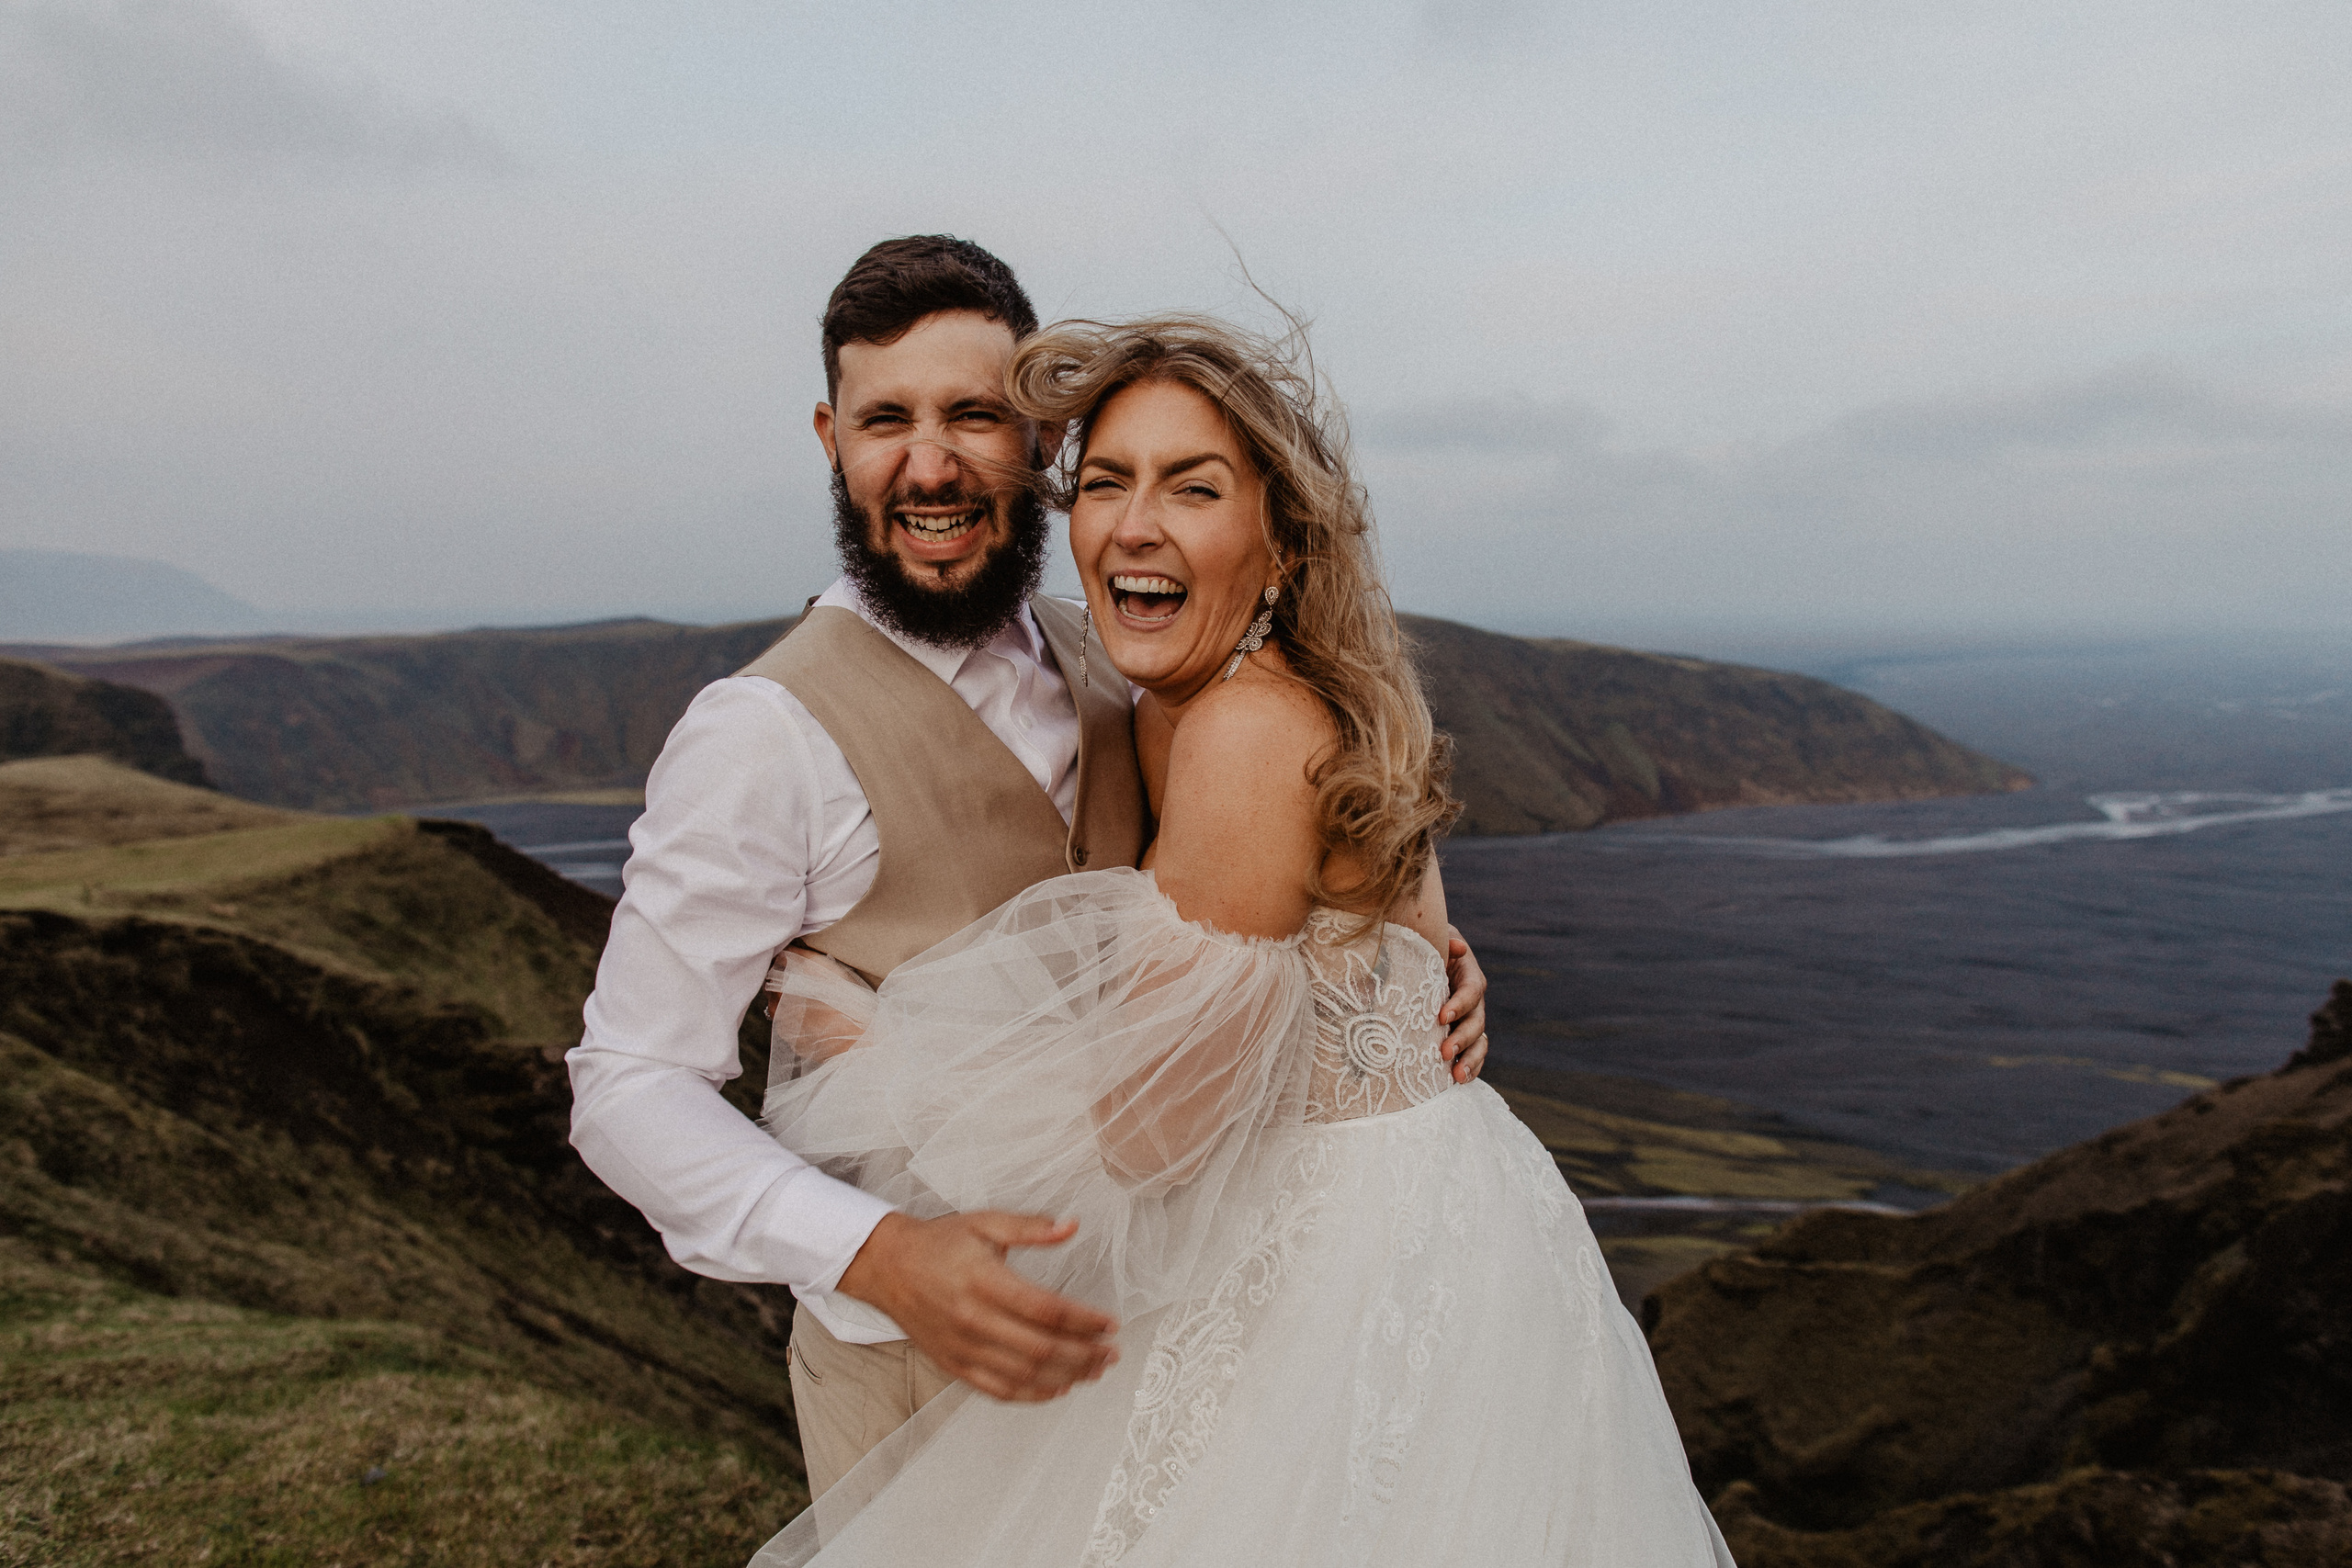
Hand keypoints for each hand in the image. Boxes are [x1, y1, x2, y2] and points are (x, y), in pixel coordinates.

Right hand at [834, 1211, 1119, 1401]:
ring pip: (1024, 1374)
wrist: (887, 1266)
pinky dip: (1032, 1394)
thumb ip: (1031, 1228)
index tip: (1111, 1324)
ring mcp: (963, 1347)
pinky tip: (1058, 1389)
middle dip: (1084, 1354)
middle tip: (1112, 1353)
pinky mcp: (953, 1365)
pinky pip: (998, 1390)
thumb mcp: (985, 1223)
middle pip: (1041, 1348)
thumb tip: (1072, 1226)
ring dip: (1066, 1377)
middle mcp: (974, 1319)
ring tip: (1095, 1371)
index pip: (1047, 1310)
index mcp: (985, 1281)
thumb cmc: (940, 1242)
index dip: (1084, 1321)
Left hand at [1439, 926, 1488, 1084]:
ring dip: (1469, 1059)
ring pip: (1479, 1042)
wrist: (1419, 959)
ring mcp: (1469, 1020)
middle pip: (1477, 1021)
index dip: (1460, 1004)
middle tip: (1444, 1051)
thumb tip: (1457, 948)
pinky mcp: (1462, 1035)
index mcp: (1468, 974)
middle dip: (1463, 1037)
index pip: (1471, 990)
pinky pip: (1473, 1054)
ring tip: (1456, 1075)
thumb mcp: (1432, 939)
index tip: (1441, 1016)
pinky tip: (1458, 1080)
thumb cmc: (1424, 947)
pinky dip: (1470, 1067)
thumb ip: (1442, 943)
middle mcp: (1473, 1000)